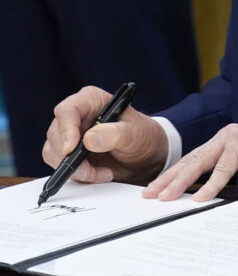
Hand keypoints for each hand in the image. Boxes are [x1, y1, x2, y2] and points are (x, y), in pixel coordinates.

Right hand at [42, 86, 168, 184]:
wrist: (145, 156)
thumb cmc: (142, 136)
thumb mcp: (135, 134)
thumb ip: (115, 134)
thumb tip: (89, 139)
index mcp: (91, 100)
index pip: (68, 110)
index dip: (66, 129)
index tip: (71, 149)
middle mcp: (77, 115)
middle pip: (56, 134)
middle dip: (71, 157)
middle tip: (91, 171)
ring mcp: (70, 134)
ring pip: (53, 152)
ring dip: (75, 169)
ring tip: (102, 173)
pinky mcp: (69, 153)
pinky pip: (60, 165)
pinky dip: (77, 174)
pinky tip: (98, 174)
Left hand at [143, 120, 237, 201]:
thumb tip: (230, 197)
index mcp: (225, 145)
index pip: (193, 162)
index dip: (175, 177)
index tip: (160, 191)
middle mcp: (224, 138)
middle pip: (189, 161)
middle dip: (168, 179)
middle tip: (150, 194)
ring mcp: (232, 139)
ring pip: (199, 162)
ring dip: (180, 181)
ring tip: (165, 197)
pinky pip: (223, 168)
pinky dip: (210, 184)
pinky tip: (200, 198)